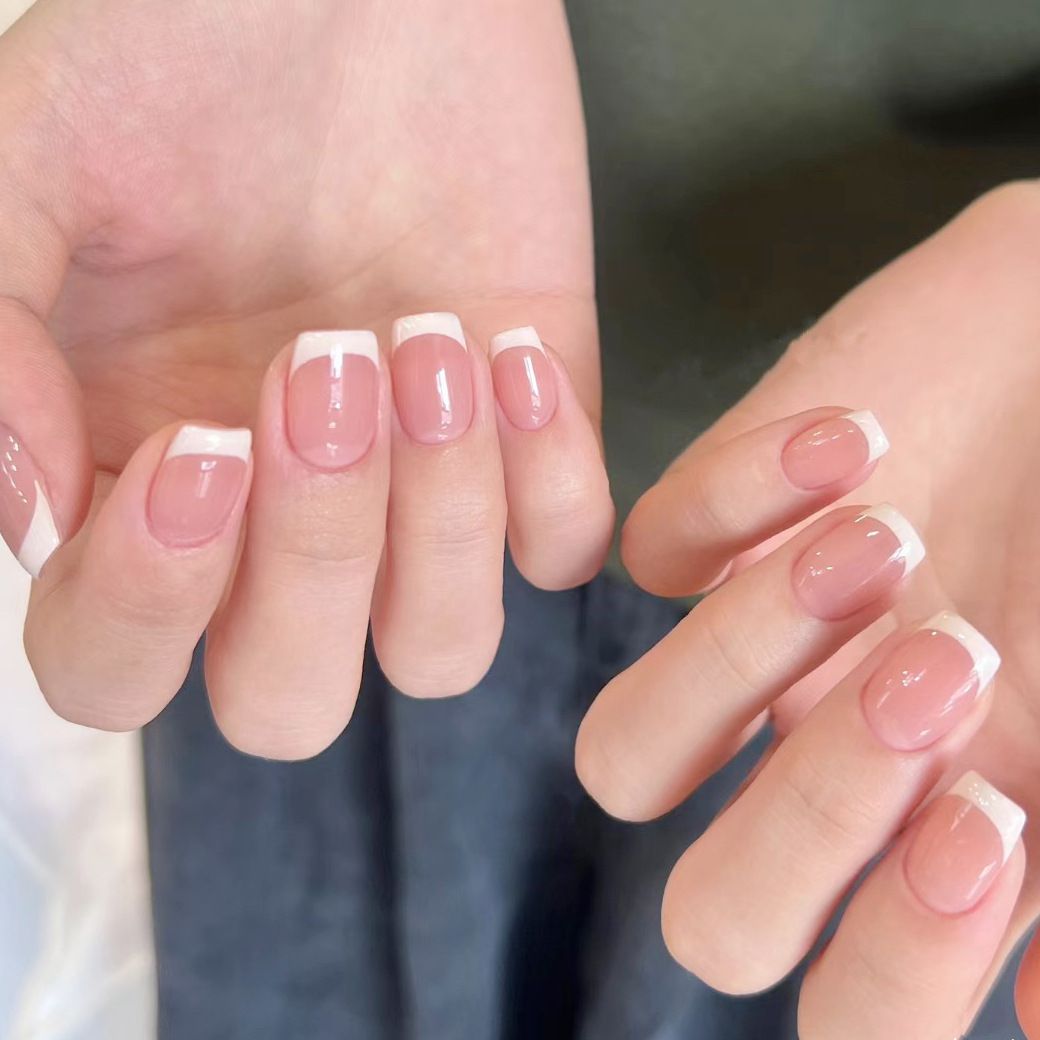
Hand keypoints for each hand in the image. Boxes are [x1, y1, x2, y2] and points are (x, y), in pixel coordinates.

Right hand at [0, 0, 611, 757]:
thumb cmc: (192, 50)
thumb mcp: (34, 161)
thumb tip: (24, 516)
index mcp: (138, 486)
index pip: (115, 663)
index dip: (149, 601)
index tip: (199, 444)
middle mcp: (276, 525)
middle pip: (289, 698)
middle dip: (314, 566)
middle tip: (325, 371)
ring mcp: (412, 498)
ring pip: (439, 651)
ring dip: (441, 526)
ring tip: (432, 344)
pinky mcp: (529, 444)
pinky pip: (562, 548)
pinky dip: (548, 474)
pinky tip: (509, 346)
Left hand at [576, 182, 1039, 1037]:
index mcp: (945, 834)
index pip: (860, 1004)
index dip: (905, 955)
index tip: (997, 819)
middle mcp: (826, 769)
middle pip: (713, 920)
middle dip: (818, 816)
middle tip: (943, 672)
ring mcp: (747, 656)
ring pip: (627, 754)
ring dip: (743, 659)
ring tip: (889, 546)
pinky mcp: (700, 528)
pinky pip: (651, 547)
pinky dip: (736, 495)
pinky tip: (856, 440)